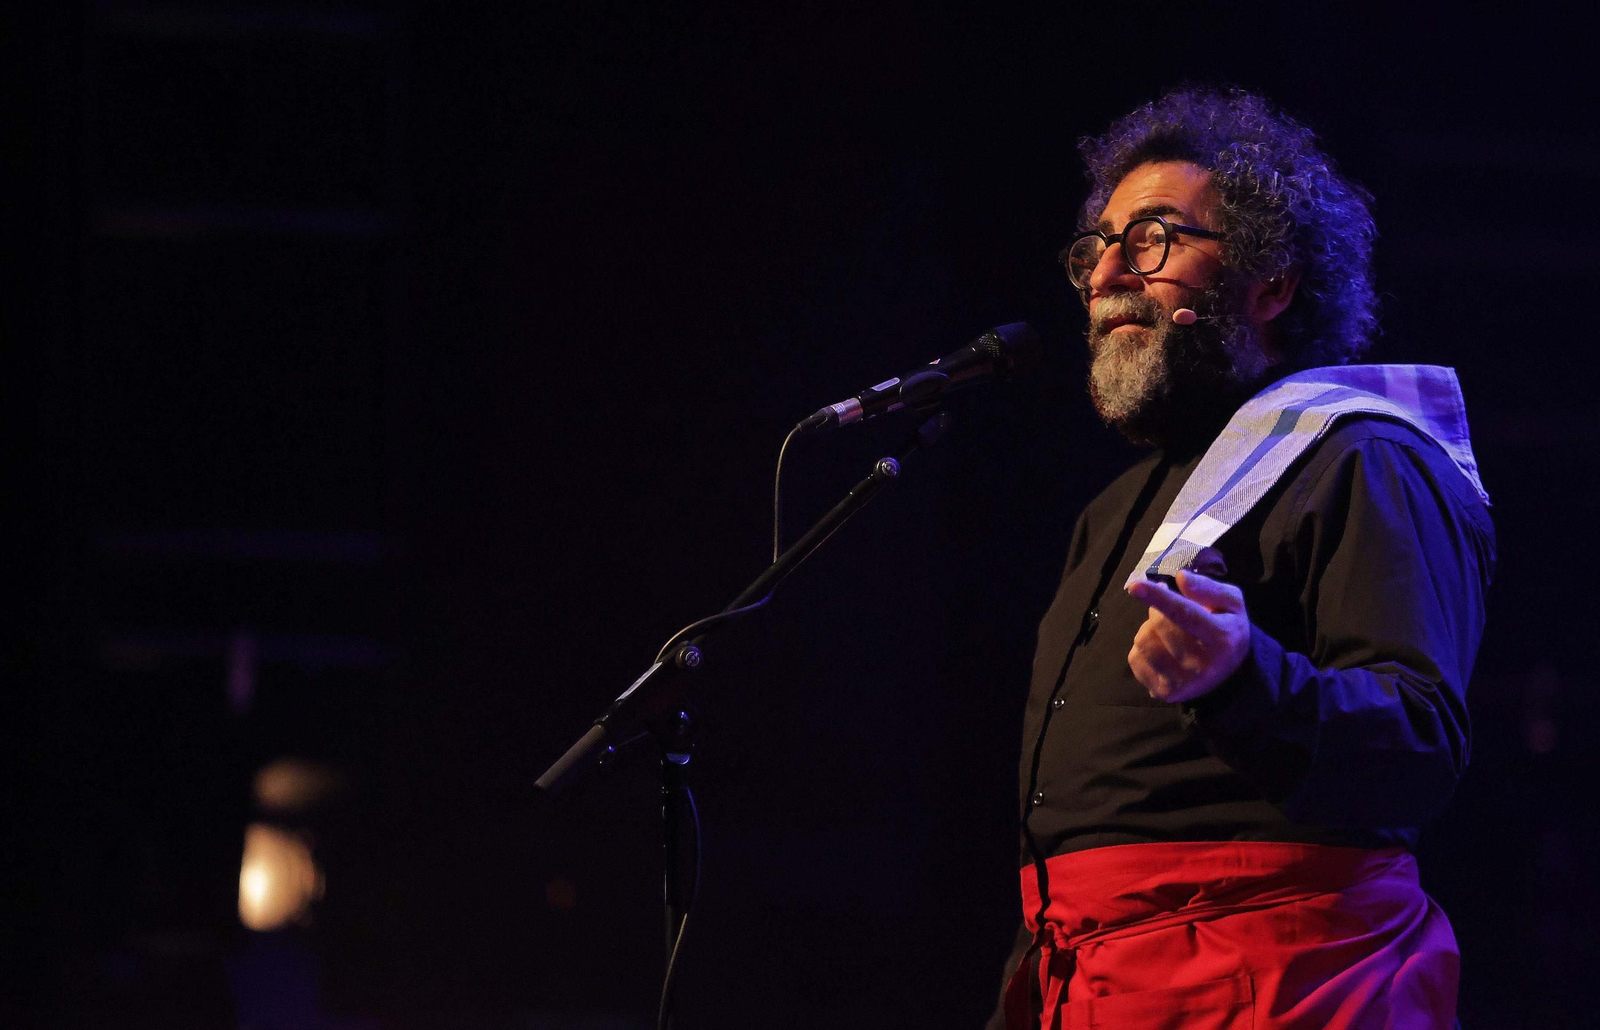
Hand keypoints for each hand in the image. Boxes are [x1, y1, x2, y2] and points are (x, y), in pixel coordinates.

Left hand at [1125, 570, 1250, 703]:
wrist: (1231, 675)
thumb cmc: (1226, 629)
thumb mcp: (1231, 603)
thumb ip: (1208, 588)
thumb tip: (1180, 578)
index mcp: (1221, 638)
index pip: (1184, 614)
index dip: (1159, 598)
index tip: (1135, 585)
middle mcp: (1201, 665)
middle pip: (1158, 624)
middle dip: (1158, 610)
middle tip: (1170, 612)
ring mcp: (1182, 683)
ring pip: (1143, 640)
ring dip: (1149, 629)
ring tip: (1167, 633)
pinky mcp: (1164, 693)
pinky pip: (1135, 658)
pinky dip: (1142, 648)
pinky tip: (1161, 650)